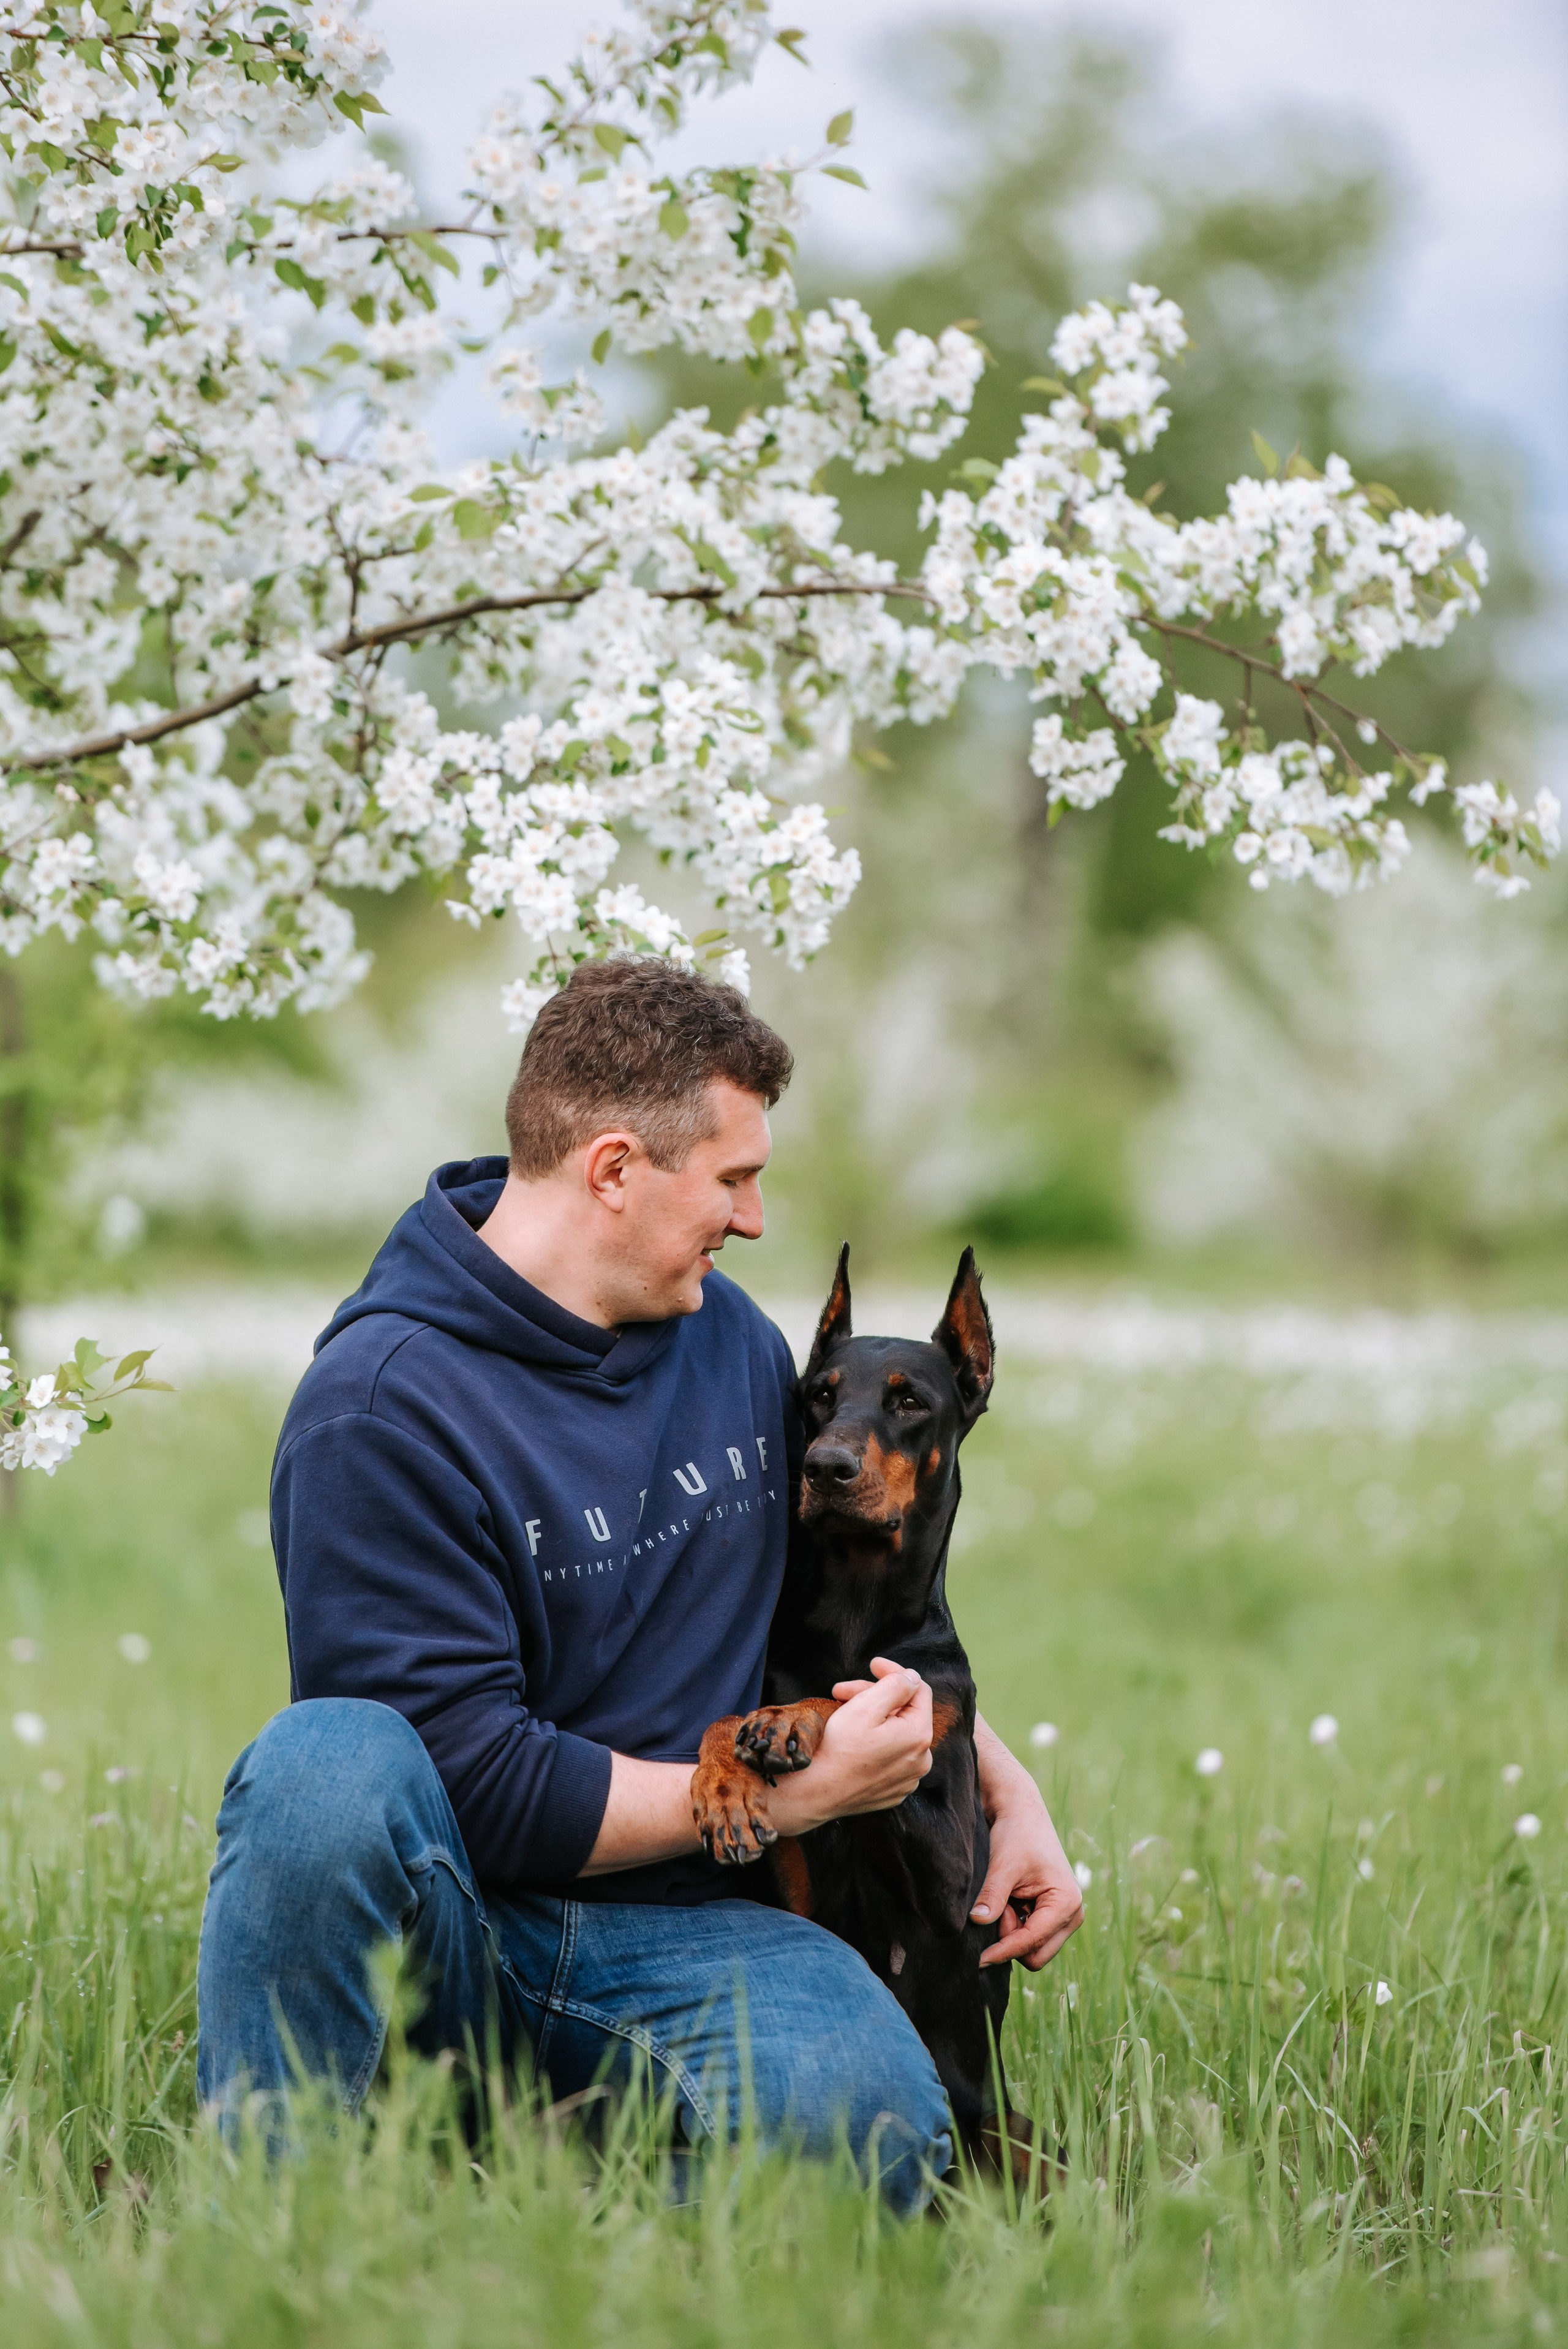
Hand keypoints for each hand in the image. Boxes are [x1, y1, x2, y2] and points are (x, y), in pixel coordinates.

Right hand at [769, 1658, 932, 1834]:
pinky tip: (849, 1737)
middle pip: (904, 1712)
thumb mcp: (866, 1706)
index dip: (894, 1672)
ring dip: (871, 1717)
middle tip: (842, 1691)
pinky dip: (873, 1742)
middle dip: (874, 1695)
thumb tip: (912, 1678)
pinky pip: (888, 1756)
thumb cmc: (837, 1749)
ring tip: (841, 1711)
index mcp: (919, 1736)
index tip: (872, 1665)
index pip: (918, 1690)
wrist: (814, 1793)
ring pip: (895, 1734)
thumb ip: (896, 1685)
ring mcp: (906, 1779)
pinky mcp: (891, 1791)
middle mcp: (921, 1760)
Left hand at [971, 1717, 1082, 1969]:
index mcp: (1066, 1902)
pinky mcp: (1053, 1916)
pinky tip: (1010, 1900)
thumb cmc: (1016, 1835)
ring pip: (1032, 1949)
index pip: (1032, 1942)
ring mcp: (1064, 1918)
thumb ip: (993, 1894)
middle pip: (1036, 1955)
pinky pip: (1030, 1937)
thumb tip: (977, 1922)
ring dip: (1011, 1931)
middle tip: (998, 1906)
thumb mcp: (1003, 1864)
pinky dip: (1014, 1925)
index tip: (978, 1959)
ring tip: (1005, 1897)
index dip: (1004, 1951)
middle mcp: (1072, 1914)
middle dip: (1011, 1938)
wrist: (1022, 1815)